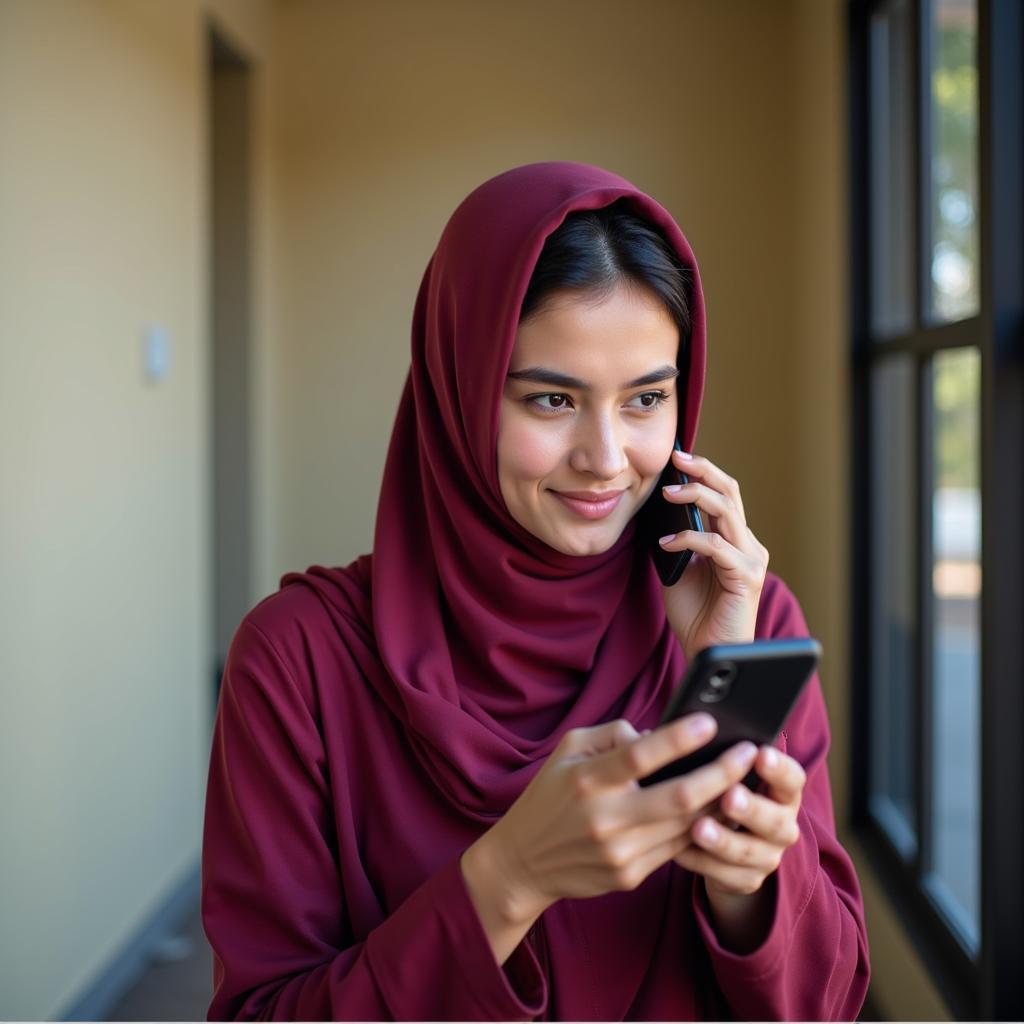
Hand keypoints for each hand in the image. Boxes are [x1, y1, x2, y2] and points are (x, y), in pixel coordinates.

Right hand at [476, 714, 758, 924]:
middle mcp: (605, 817)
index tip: (710, 722)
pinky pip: (676, 847)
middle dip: (722, 773)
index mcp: (587, 779)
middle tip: (749, 753)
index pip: (640, 756)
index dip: (679, 738)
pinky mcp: (630, 875)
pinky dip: (700, 827)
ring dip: (721, 802)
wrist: (524, 861)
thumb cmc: (551, 795)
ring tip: (745, 778)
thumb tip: (658, 735)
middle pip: (680, 797)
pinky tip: (717, 808)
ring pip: (687, 826)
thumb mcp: (569, 749)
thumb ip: (613, 735)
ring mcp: (620, 852)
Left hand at [658, 449, 769, 660]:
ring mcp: (751, 559)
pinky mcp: (746, 577)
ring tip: (667, 494)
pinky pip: (717, 546)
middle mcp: (747, 545)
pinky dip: (689, 540)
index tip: (676, 457)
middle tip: (676, 459)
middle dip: (703, 471)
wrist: (708, 650)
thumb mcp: (679, 568)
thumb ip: (676, 542)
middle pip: (730, 493)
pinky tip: (666, 543)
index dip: (703, 472)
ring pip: (727, 512)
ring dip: (695, 497)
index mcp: (733, 540)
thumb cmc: (696, 614)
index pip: (723, 494)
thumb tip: (656, 514)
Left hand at [673, 743, 804, 897]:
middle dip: (752, 808)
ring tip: (698, 827)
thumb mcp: (722, 774)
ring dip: (723, 840)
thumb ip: (714, 757)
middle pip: (776, 820)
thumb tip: (673, 730)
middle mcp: (782, 824)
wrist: (727, 847)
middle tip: (729, 795)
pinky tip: (677, 850)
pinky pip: (726, 876)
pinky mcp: (748, 880)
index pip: (793, 778)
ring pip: (749, 852)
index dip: (779, 768)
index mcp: (782, 791)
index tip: (760, 753)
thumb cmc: (719, 792)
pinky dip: (701, 862)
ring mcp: (768, 855)